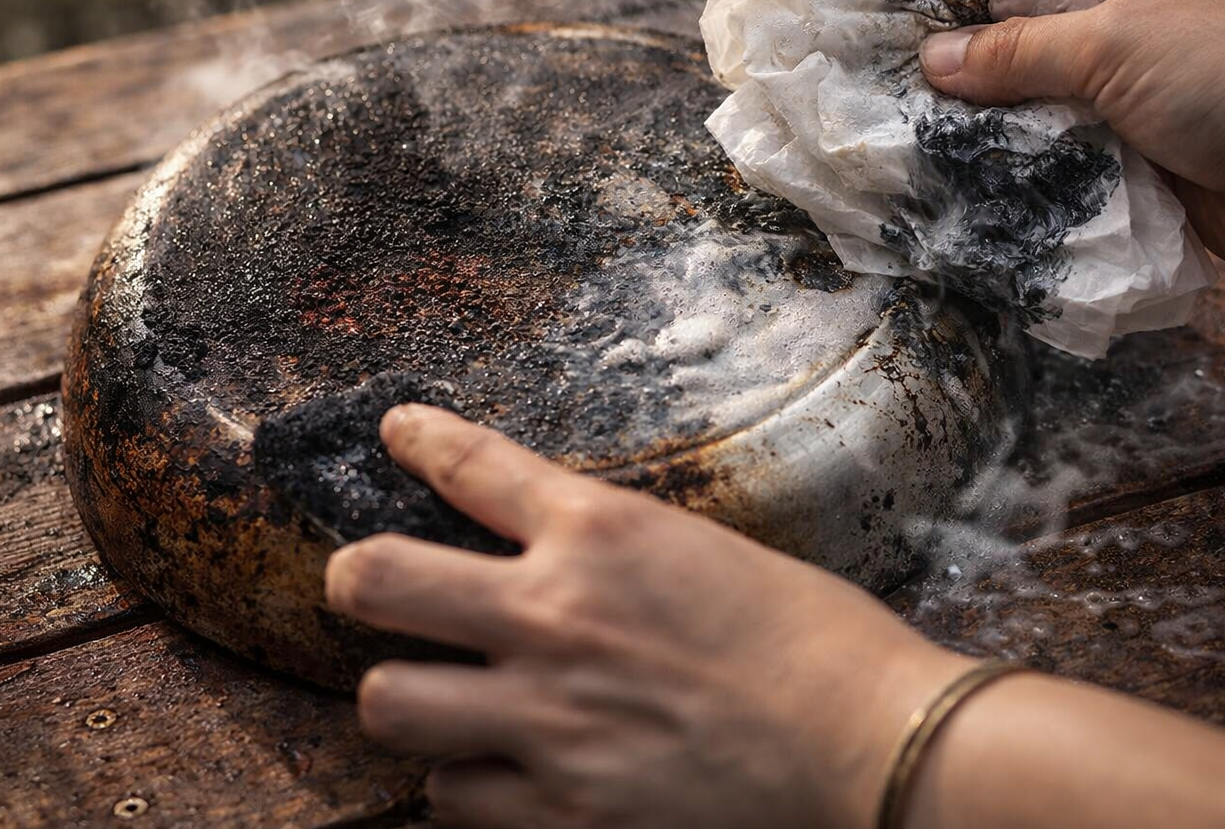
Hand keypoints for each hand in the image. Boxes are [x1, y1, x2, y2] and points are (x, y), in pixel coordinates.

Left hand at [325, 404, 971, 828]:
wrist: (870, 743)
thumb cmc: (814, 639)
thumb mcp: (704, 553)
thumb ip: (610, 552)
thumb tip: (558, 556)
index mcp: (601, 532)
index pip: (470, 463)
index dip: (419, 440)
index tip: (397, 433)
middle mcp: (552, 615)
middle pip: (375, 579)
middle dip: (354, 579)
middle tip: (367, 588)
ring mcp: (546, 718)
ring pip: (386, 703)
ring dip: (405, 697)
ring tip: (437, 699)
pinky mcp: (562, 812)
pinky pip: (452, 800)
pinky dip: (466, 788)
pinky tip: (498, 775)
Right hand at [919, 0, 1224, 294]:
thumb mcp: (1113, 43)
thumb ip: (1016, 53)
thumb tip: (932, 61)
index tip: (897, 5)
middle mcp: (1128, 25)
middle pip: (1024, 40)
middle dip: (966, 66)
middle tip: (887, 84)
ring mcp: (1129, 97)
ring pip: (1036, 108)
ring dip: (991, 129)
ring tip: (910, 140)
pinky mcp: (1131, 161)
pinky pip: (1058, 163)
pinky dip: (1022, 175)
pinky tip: (963, 184)